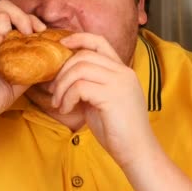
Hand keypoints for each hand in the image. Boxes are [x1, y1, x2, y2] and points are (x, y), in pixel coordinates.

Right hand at [0, 0, 46, 127]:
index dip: (30, 21)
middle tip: (34, 33)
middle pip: (5, 7)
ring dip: (17, 26)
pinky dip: (4, 46)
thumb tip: (52, 63)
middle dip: (25, 17)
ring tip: (24, 43)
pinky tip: (9, 62)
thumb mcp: (18, 82)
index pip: (13, 16)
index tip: (42, 33)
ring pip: (0, 16)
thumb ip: (31, 69)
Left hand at [48, 33, 155, 167]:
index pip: (99, 41)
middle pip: (84, 55)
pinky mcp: (112, 96)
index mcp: (122, 71)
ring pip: (79, 69)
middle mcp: (123, 72)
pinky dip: (67, 98)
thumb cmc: (118, 130)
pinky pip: (80, 87)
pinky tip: (66, 110)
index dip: (78, 38)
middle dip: (62, 71)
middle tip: (54, 91)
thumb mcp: (102, 101)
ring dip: (62, 86)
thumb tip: (64, 76)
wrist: (137, 152)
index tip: (62, 44)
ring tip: (59, 103)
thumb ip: (89, 85)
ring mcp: (119, 82)